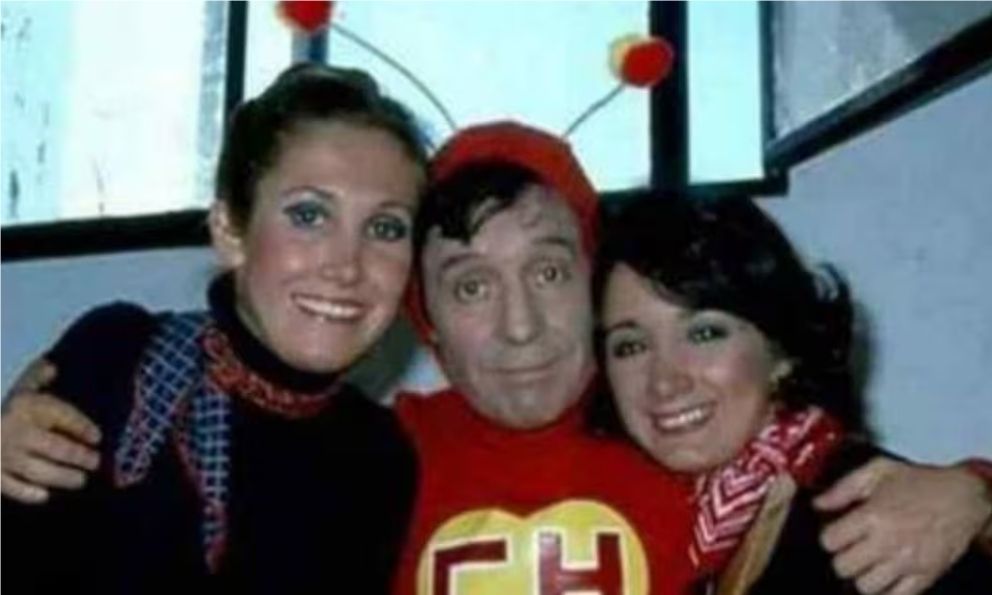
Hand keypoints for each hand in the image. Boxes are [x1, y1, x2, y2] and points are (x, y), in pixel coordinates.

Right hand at [2, 358, 101, 503]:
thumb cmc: (4, 405)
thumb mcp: (20, 386)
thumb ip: (37, 377)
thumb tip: (52, 366)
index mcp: (25, 406)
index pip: (60, 415)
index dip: (82, 426)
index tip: (97, 437)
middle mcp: (15, 431)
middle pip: (54, 447)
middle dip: (78, 456)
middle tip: (96, 462)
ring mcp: (3, 454)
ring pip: (36, 470)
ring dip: (61, 477)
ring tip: (81, 480)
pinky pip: (10, 487)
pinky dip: (27, 493)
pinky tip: (45, 495)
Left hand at [815, 457, 991, 594]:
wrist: (964, 496)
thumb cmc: (921, 482)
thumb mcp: (877, 471)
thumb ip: (843, 488)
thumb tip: (818, 503)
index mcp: (872, 516)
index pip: (830, 541)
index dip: (828, 537)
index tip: (835, 533)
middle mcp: (887, 542)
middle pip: (843, 567)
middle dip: (841, 557)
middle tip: (850, 549)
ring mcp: (906, 562)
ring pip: (865, 586)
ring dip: (861, 575)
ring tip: (867, 562)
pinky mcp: (925, 576)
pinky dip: (885, 590)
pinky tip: (884, 576)